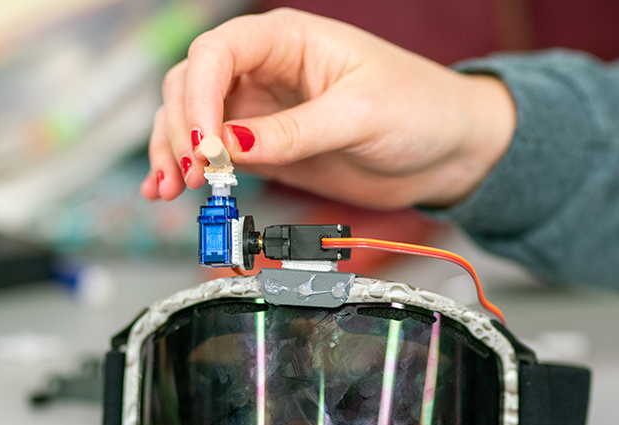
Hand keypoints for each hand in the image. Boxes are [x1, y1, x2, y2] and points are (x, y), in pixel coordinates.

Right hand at [141, 8, 515, 209]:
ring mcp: (261, 111)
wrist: (448, 151)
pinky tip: (170, 190)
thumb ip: (294, 132)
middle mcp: (266, 70)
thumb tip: (231, 145)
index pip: (217, 53)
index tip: (203, 143)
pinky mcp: (266, 149)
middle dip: (181, 130)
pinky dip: (191, 173)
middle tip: (194, 176)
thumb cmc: (420, 108)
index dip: (197, 96)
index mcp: (288, 40)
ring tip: (172, 190)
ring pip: (192, 122)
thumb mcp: (360, 115)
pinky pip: (215, 157)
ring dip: (175, 154)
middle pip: (191, 86)